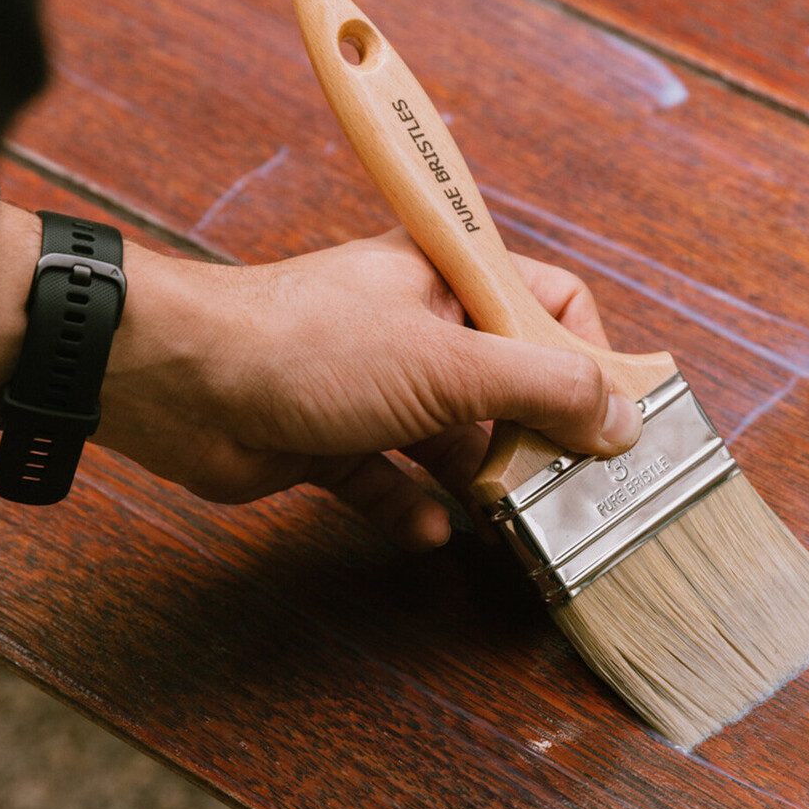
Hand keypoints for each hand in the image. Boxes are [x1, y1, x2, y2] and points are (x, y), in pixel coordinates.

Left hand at [0, 205, 643, 547]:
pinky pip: (391, 479)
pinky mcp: (332, 438)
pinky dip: (411, 507)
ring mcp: (374, 384)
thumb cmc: (307, 347)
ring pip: (452, 439)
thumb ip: (545, 390)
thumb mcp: (449, 365)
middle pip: (508, 383)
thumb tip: (624, 418)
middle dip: (534, 437)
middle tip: (561, 485)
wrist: (183, 384)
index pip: (550, 303)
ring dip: (478, 482)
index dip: (586, 356)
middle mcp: (417, 326)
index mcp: (449, 279)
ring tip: (502, 518)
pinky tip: (426, 529)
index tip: (609, 418)